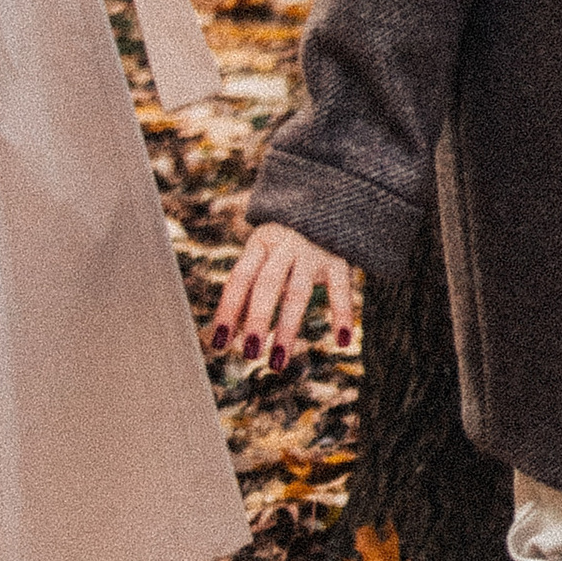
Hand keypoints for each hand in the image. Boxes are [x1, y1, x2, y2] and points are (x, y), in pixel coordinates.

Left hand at [210, 222, 355, 369]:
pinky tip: (342, 342)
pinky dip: (341, 314)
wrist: (331, 197)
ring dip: (287, 328)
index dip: (228, 309)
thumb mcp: (267, 254)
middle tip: (249, 354)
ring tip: (277, 363)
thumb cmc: (288, 241)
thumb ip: (252, 289)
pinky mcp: (339, 256)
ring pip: (297, 291)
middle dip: (257, 319)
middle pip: (267, 283)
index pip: (240, 277)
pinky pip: (340, 287)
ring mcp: (312, 250)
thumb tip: (231, 337)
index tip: (219, 343)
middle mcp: (284, 244)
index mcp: (261, 243)